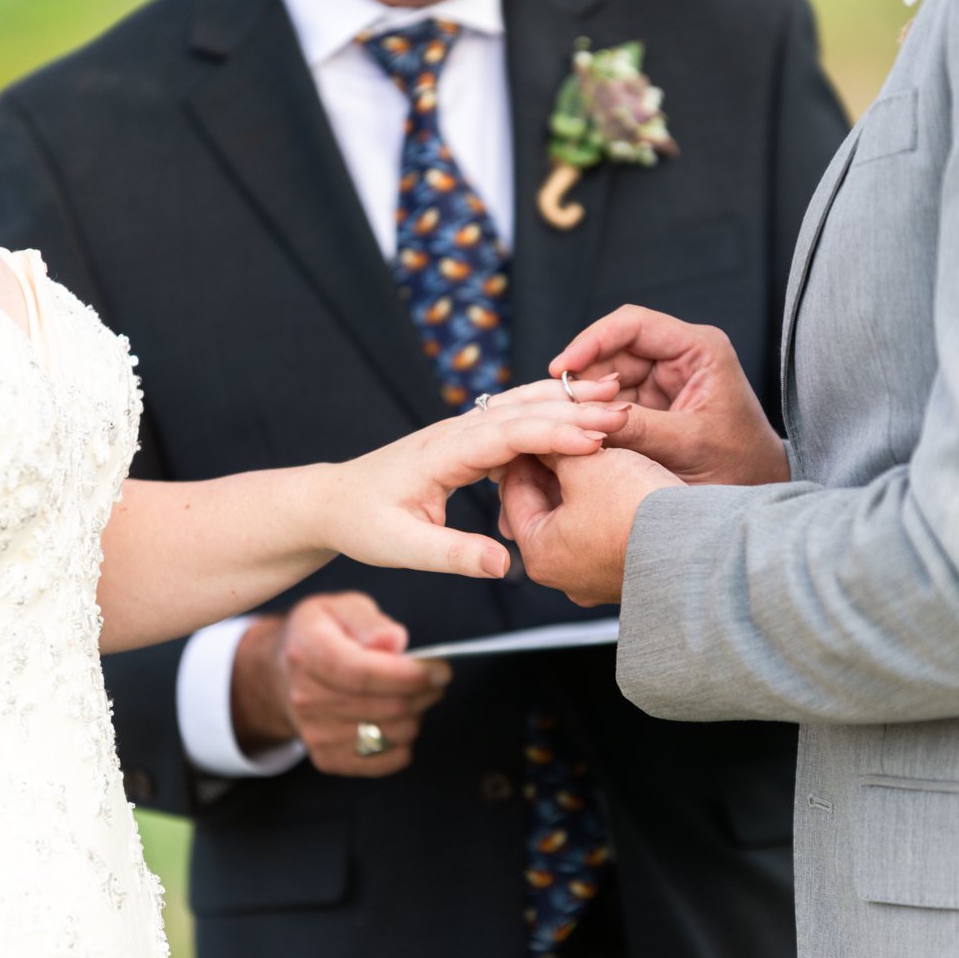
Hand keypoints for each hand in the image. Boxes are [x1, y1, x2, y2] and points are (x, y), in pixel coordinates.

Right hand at [229, 594, 450, 776]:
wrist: (285, 675)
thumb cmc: (325, 635)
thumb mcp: (344, 608)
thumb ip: (370, 622)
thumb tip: (393, 643)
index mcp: (307, 652)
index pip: (360, 674)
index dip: (406, 676)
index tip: (439, 670)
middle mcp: (305, 699)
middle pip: (384, 707)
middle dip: (423, 692)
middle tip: (435, 678)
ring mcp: (314, 734)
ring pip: (392, 734)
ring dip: (416, 714)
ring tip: (411, 693)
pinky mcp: (328, 759)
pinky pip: (388, 760)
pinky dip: (405, 741)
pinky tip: (397, 718)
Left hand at [317, 376, 630, 578]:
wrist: (333, 500)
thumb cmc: (364, 523)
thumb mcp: (403, 549)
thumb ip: (454, 555)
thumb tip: (504, 565)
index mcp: (442, 453)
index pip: (507, 434)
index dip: (554, 434)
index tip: (596, 439)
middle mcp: (455, 431)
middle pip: (523, 411)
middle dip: (575, 408)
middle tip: (624, 409)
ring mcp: (462, 429)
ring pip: (522, 404)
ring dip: (568, 398)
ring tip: (613, 392)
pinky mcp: (467, 437)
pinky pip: (515, 415)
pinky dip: (550, 408)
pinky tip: (578, 407)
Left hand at [498, 449, 683, 605]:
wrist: (700, 544)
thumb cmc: (635, 506)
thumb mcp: (586, 463)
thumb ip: (555, 448)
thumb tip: (542, 439)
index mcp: (539, 554)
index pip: (513, 491)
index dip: (524, 451)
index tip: (536, 424)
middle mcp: (563, 576)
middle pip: (545, 507)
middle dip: (555, 468)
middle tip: (565, 432)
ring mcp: (596, 579)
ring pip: (576, 518)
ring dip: (581, 483)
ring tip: (593, 447)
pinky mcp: (627, 573)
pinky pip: (604, 532)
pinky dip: (605, 503)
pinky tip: (619, 474)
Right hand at [551, 305, 788, 485]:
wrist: (758, 495)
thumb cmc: (739, 466)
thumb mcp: (687, 445)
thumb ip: (638, 429)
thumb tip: (582, 420)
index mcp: (698, 350)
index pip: (633, 325)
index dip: (591, 341)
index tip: (561, 368)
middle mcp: (678, 358)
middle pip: (613, 352)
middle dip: (583, 379)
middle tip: (555, 408)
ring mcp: (662, 383)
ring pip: (606, 380)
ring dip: (584, 402)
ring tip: (560, 426)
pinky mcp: (650, 409)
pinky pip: (611, 405)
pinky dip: (592, 419)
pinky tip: (573, 437)